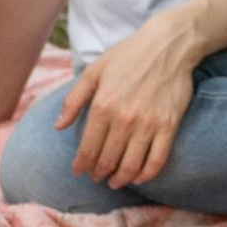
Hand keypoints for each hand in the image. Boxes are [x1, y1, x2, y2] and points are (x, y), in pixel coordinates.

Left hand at [53, 18, 198, 188]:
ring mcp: (148, 124)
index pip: (88, 148)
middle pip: (108, 160)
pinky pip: (157, 160)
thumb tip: (58, 126)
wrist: (167, 45)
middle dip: (98, 173)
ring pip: (131, 165)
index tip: (79, 171)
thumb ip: (74, 100)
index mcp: (103, 106)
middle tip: (96, 177)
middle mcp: (124, 119)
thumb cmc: (128, 55)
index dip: (81, 165)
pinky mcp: (169, 126)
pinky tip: (139, 177)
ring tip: (114, 182)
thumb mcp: (94, 71)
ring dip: (120, 179)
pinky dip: (147, 174)